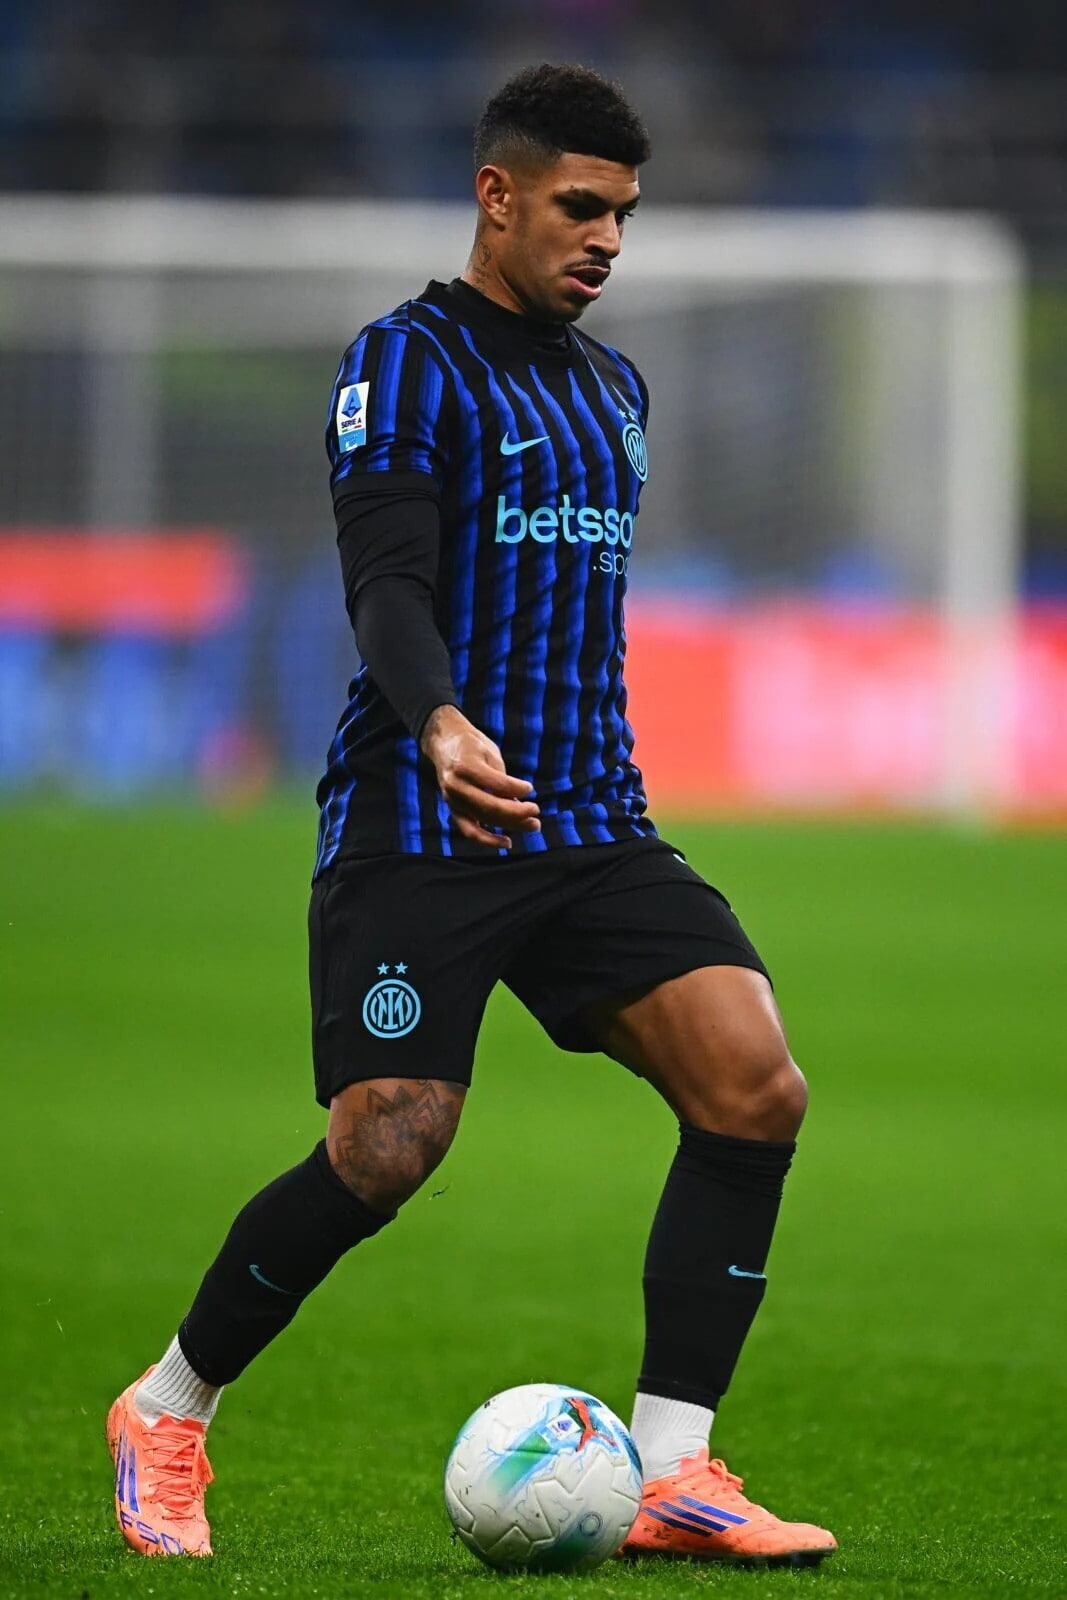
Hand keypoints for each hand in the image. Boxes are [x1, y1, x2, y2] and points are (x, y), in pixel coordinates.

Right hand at [420, 705, 540, 849]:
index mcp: (466, 767)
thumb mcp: (490, 753)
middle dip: (517, 812)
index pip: (495, 783)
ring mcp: (453, 800)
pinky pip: (469, 831)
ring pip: (484, 819)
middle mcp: (456, 786)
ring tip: (533, 825)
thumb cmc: (472, 746)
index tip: (530, 788)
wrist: (443, 743)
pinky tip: (506, 842)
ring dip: (510, 825)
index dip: (516, 788)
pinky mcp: (453, 810)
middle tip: (536, 811)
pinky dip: (487, 840)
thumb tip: (518, 803)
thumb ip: (502, 779)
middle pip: (490, 806)